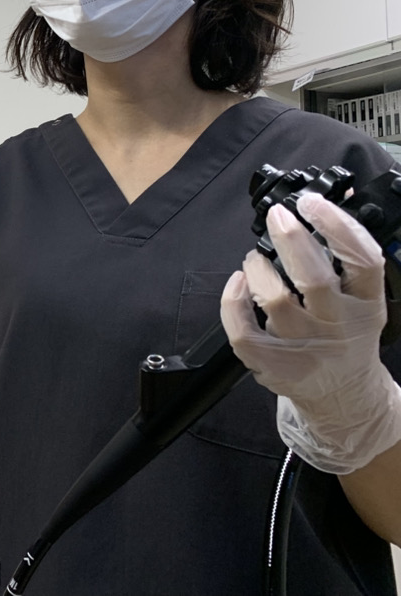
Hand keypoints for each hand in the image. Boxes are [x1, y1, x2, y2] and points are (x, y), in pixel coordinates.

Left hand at [220, 192, 400, 472]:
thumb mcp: (363, 301)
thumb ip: (347, 261)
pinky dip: (232, 300)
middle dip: (291, 239)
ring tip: (255, 258)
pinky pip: (242, 330)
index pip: (363, 261)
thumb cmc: (346, 335)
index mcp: (366, 305)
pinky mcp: (272, 364)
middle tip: (277, 215)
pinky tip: (238, 282)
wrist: (343, 394)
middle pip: (314, 278)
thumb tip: (321, 207)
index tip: (313, 203)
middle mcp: (337, 325)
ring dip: (258, 268)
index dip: (339, 226)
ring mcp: (303, 347)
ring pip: (274, 300)